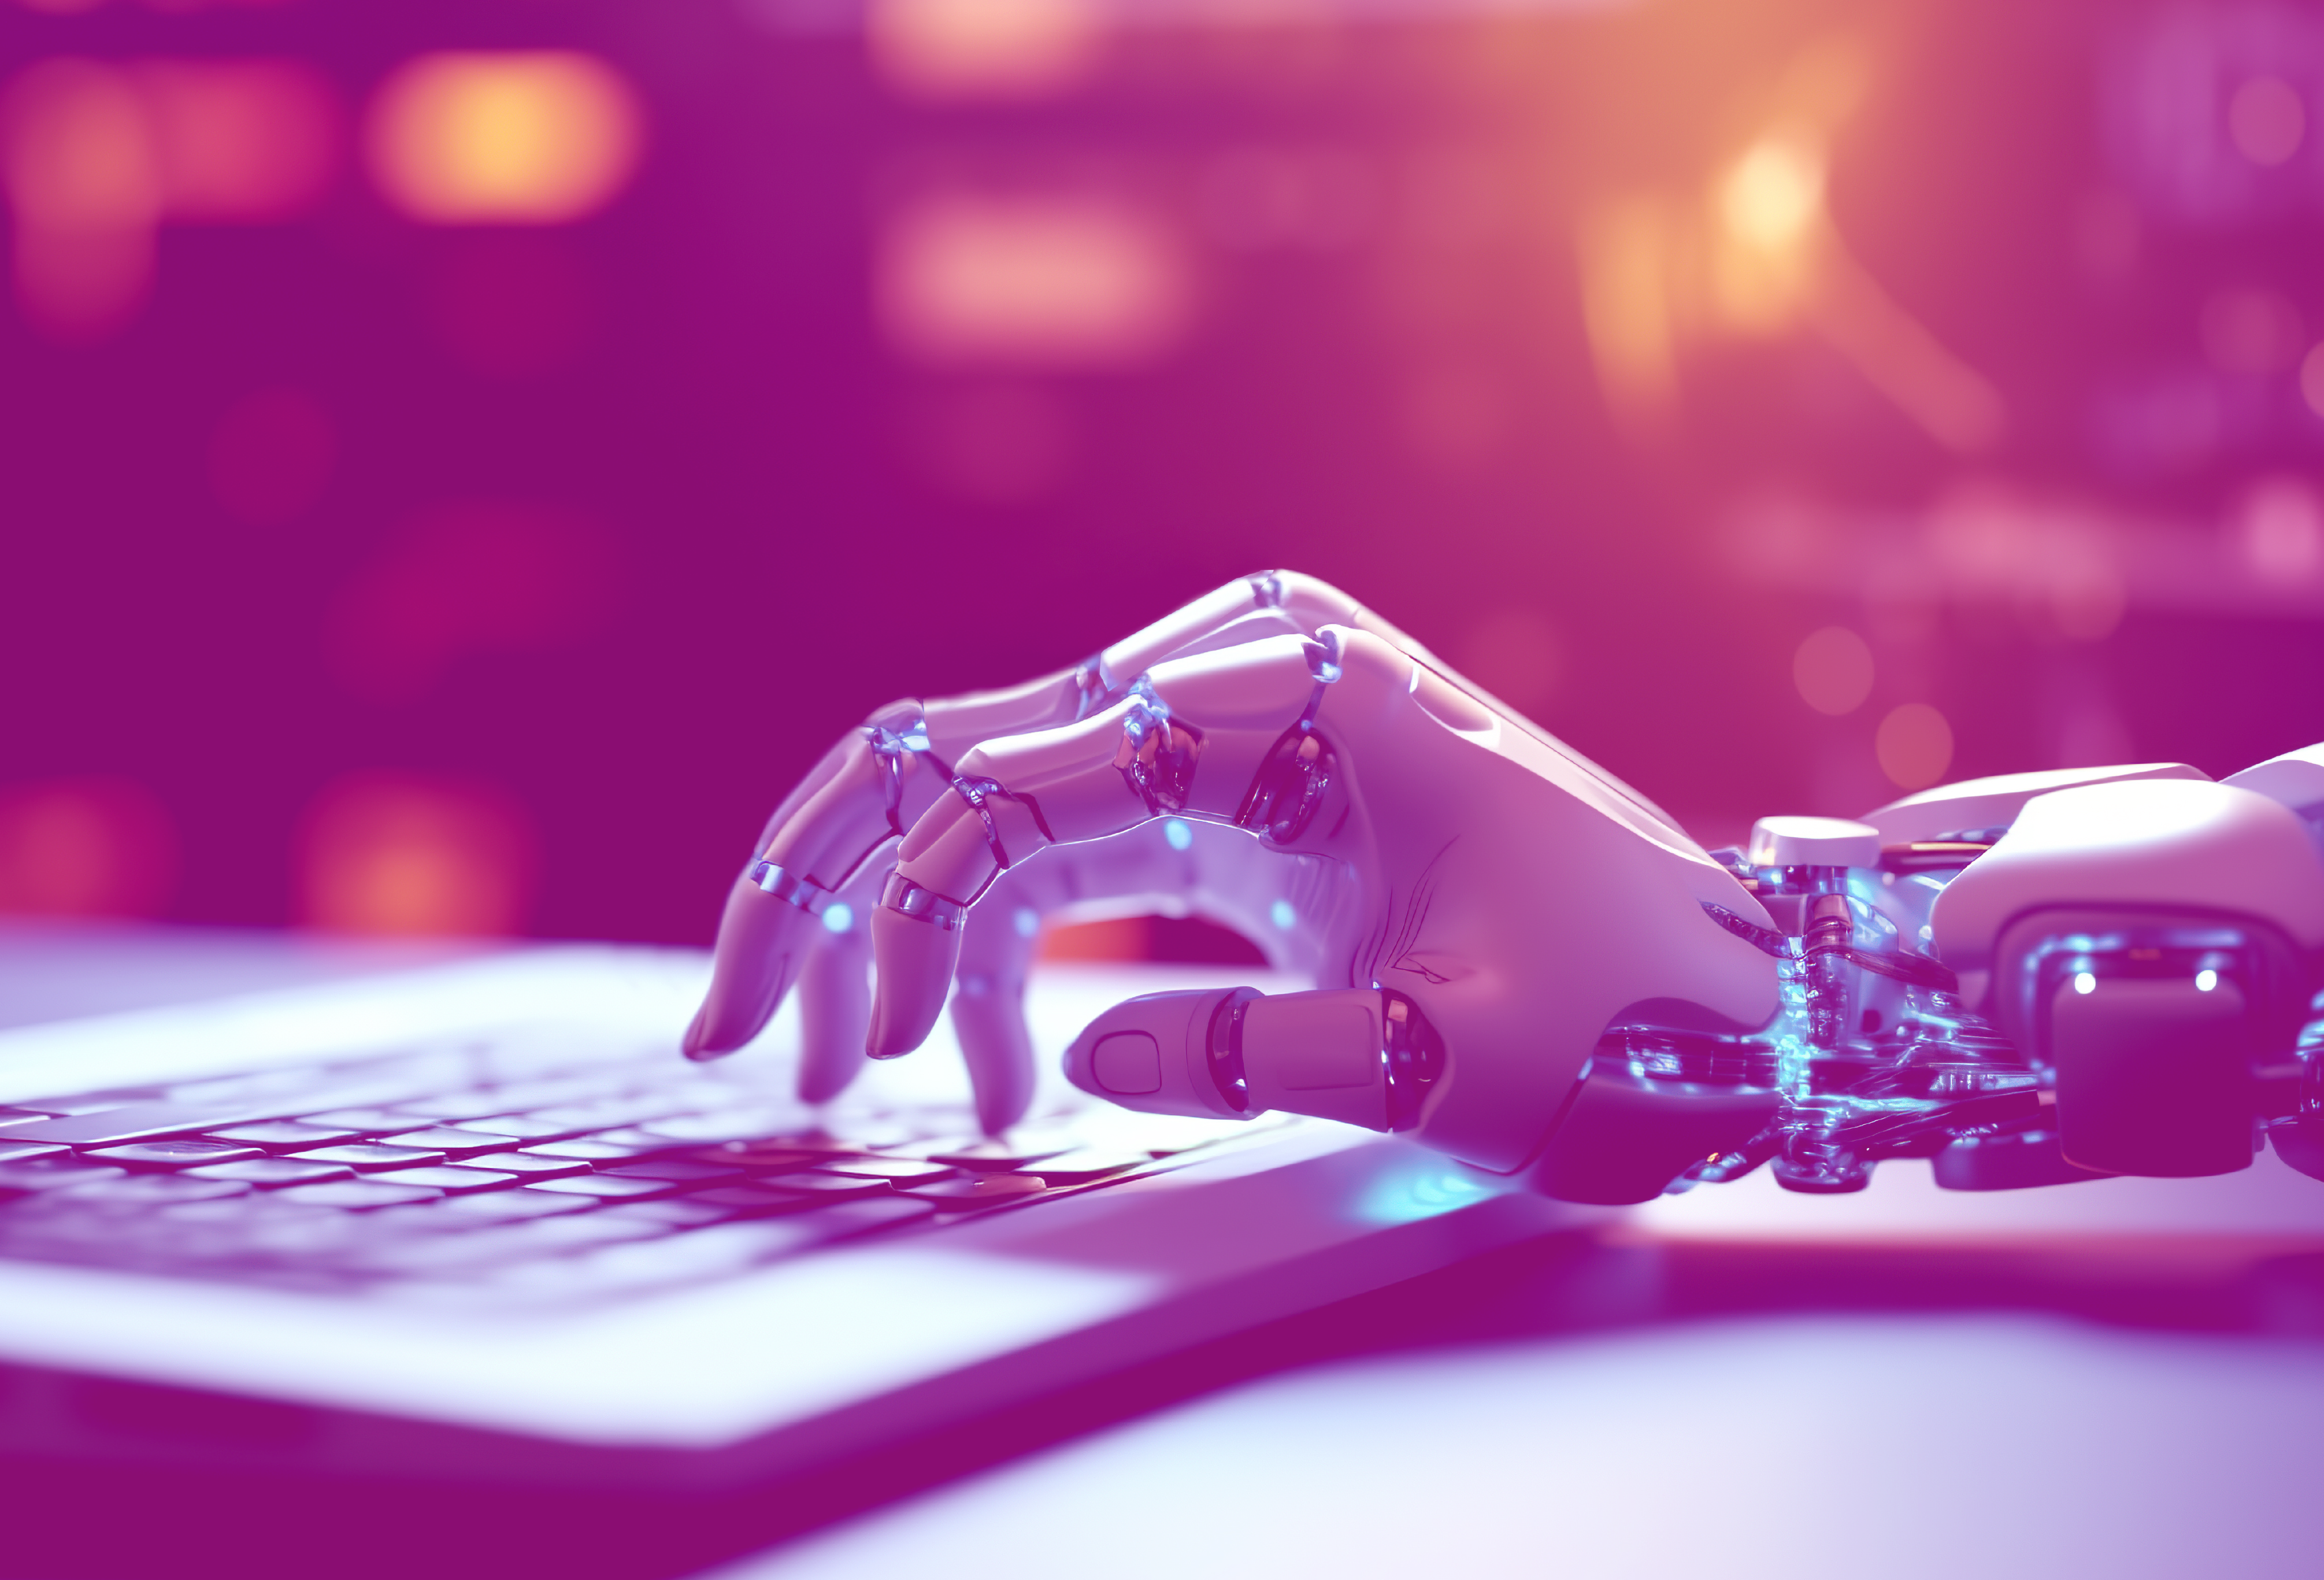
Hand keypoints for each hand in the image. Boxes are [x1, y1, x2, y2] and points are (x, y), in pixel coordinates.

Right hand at [686, 572, 1782, 1192]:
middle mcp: (1227, 670)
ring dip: (891, 928)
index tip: (876, 1061)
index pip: (1009, 779)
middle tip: (748, 1041)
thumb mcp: (1456, 1054)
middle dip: (833, 897)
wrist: (1730, 988)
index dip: (903, 917)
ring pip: (977, 798)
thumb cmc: (1627, 1009)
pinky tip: (983, 1059)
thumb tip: (1072, 1061)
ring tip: (850, 1073)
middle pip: (953, 759)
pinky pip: (1050, 843)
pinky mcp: (1217, 788)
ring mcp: (1215, 720)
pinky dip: (989, 943)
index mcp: (1282, 688)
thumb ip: (1262, 1049)